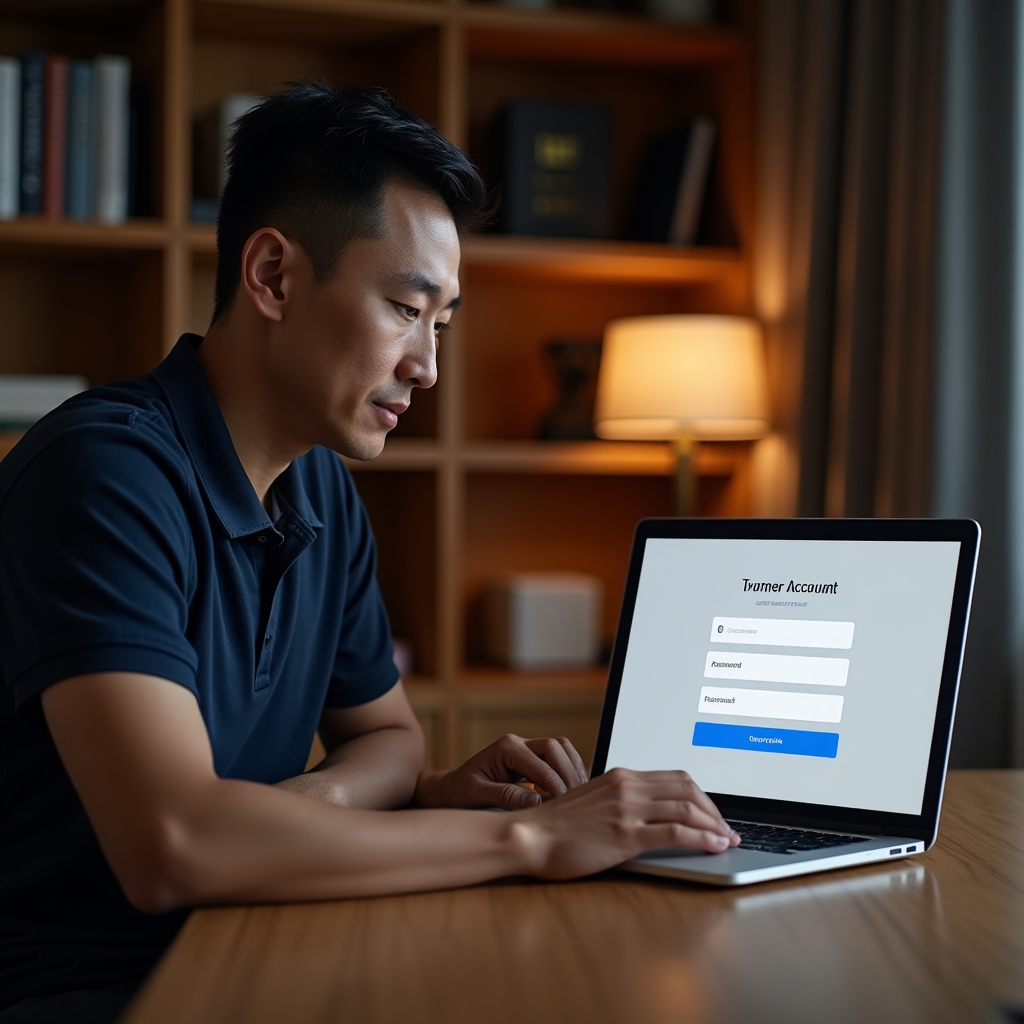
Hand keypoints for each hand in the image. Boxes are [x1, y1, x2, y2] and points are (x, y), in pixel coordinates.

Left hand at [415, 733, 588, 810]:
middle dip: (568, 773)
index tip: (563, 804)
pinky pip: (559, 759)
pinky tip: (570, 793)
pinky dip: (568, 772)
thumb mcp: (476, 794)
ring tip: (576, 796)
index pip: (542, 762)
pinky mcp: (532, 760)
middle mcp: (519, 743)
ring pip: (562, 749)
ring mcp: (527, 749)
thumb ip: (505, 796)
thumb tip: (537, 803)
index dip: (556, 784)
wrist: (452, 789)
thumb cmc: (460, 792)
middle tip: (574, 800)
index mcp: (507, 747)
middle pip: (557, 748)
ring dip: (572, 770)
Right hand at [514, 767, 739, 878]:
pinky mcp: (625, 834)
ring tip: (729, 840)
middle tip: (727, 829)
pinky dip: (702, 838)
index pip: (675, 778)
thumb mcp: (593, 802)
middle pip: (688, 788)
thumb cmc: (558, 826)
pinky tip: (715, 846)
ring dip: (715, 825)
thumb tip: (647, 814)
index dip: (702, 796)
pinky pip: (675, 832)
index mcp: (620, 776)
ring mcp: (627, 809)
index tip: (713, 814)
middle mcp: (627, 786)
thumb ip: (620, 801)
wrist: (531, 836)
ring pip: (687, 808)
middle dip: (714, 810)